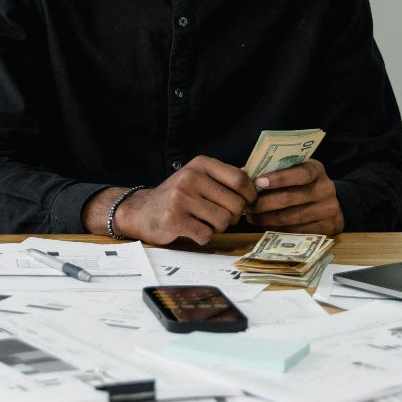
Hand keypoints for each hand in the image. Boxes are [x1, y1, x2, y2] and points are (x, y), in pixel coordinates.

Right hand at [114, 156, 256, 246]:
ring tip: (205, 222)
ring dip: (218, 228)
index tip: (248, 204)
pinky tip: (193, 230)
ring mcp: (180, 198)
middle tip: (221, 217)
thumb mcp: (198, 177)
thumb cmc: (178, 196)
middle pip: (235, 204)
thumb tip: (259, 181)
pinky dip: (203, 237)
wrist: (141, 211)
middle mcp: (190, 177)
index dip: (250, 195)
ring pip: (223, 222)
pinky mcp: (173, 220)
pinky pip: (206, 235)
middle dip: (233, 216)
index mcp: (200, 164)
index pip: (240, 179)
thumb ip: (225, 178)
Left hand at [246, 159, 344, 235]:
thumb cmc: (304, 185)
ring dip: (267, 219)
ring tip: (252, 217)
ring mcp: (327, 210)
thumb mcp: (295, 171)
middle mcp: (325, 189)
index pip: (300, 173)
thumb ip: (275, 170)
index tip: (258, 182)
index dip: (279, 178)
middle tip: (248, 205)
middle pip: (290, 198)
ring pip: (290, 218)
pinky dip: (277, 229)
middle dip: (264, 203)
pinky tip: (266, 226)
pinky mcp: (326, 229)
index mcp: (317, 170)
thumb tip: (244, 172)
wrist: (330, 205)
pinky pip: (296, 231)